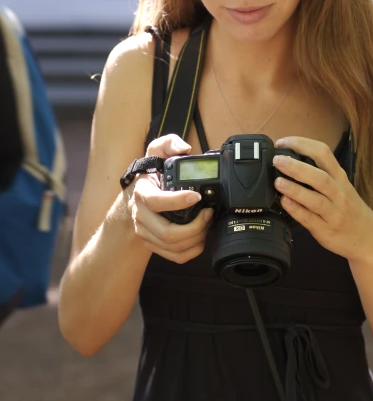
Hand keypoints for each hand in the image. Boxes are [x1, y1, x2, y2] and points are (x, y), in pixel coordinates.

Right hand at [128, 134, 212, 263]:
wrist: (134, 199)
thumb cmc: (150, 176)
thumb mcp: (156, 152)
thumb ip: (168, 143)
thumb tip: (183, 148)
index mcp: (142, 194)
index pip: (157, 202)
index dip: (178, 201)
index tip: (197, 196)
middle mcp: (141, 217)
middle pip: (168, 233)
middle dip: (195, 226)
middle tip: (209, 213)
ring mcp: (146, 234)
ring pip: (173, 247)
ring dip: (196, 238)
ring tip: (207, 223)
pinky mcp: (154, 245)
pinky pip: (175, 257)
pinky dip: (192, 251)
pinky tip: (201, 238)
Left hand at [273, 136, 372, 262]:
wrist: (369, 237)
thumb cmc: (350, 209)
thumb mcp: (342, 186)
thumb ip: (321, 175)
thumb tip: (290, 162)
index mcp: (340, 178)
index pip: (323, 154)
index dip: (302, 145)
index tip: (283, 142)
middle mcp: (338, 193)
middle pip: (319, 177)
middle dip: (297, 167)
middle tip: (277, 160)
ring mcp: (333, 213)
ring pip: (315, 199)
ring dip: (295, 189)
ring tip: (277, 182)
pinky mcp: (326, 230)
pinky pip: (310, 219)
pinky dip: (296, 210)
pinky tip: (284, 202)